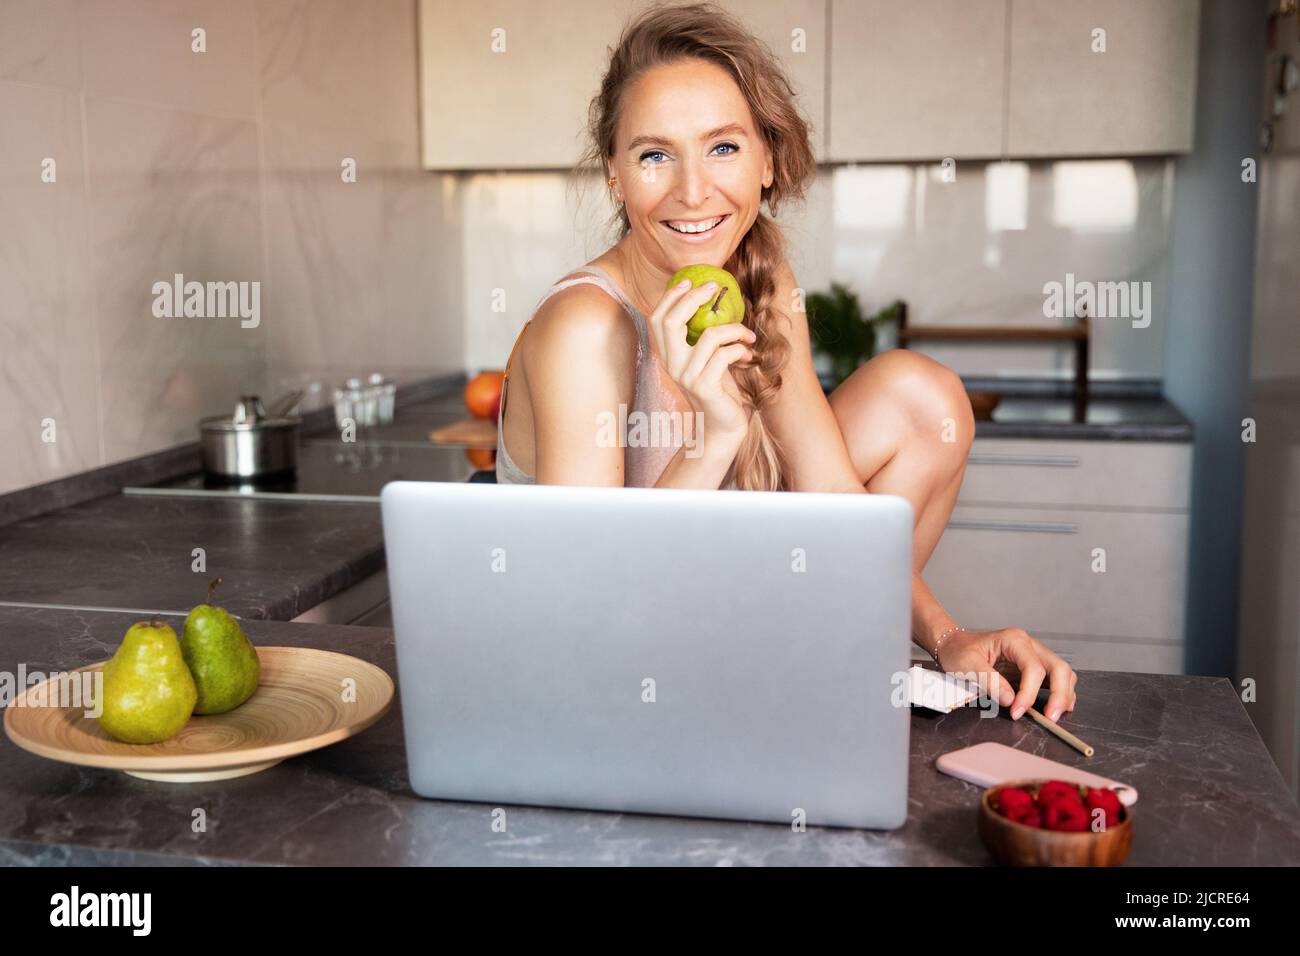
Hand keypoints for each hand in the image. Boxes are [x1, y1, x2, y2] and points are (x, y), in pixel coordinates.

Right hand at [647, 278, 755, 448]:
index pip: (657, 319)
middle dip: (693, 299)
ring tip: (748, 335)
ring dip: (734, 329)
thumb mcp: (706, 359)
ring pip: (709, 335)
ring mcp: (686, 376)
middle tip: (715, 289)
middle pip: (672, 321)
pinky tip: (747, 355)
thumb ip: (701, 337)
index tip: (689, 280)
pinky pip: (725, 354)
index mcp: (668, 356)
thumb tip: (712, 300)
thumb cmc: (718, 389)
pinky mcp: (705, 386)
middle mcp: (672, 365)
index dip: (670, 296)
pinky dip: (741, 349)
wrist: (723, 427)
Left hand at [936, 627, 1076, 721]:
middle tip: (1050, 718)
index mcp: (1014, 640)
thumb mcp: (967, 665)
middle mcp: (1029, 645)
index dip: (1028, 693)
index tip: (1016, 712)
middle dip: (1059, 695)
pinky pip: (1055, 679)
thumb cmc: (958, 651)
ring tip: (1053, 716)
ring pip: (1062, 673)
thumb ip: (990, 681)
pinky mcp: (1033, 667)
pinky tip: (1056, 707)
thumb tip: (1011, 700)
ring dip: (1063, 694)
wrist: (953, 644)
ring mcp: (1034, 655)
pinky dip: (1060, 693)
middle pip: (1058, 668)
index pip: (1033, 669)